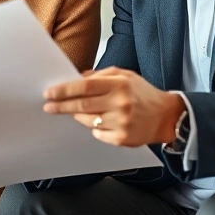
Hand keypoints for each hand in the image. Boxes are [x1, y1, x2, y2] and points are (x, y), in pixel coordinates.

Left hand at [43, 67, 185, 146]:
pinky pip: (97, 134)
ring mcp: (121, 123)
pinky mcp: (122, 139)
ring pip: (87, 121)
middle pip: (82, 105)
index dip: (64, 90)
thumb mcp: (125, 76)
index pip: (85, 86)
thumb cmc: (142, 94)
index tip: (49, 92)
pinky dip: (94, 128)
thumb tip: (76, 78)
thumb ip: (100, 75)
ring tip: (74, 112)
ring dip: (77, 116)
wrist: (166, 116)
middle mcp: (120, 103)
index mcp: (120, 84)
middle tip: (48, 106)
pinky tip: (100, 122)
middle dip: (61, 106)